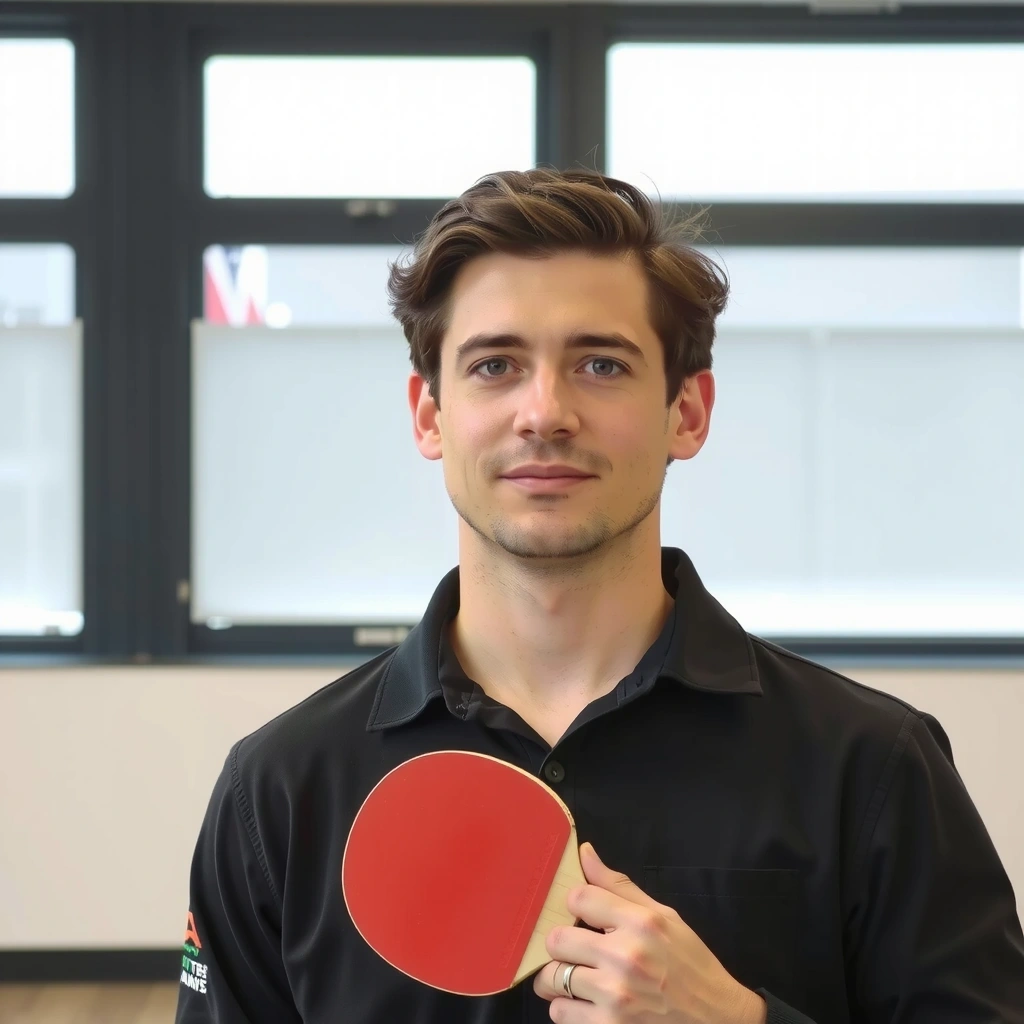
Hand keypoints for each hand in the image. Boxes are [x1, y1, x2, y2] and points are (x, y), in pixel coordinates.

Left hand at [533, 843, 766, 1023]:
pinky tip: (586, 1001)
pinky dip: (566, 1008)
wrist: (715, 1017)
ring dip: (560, 977)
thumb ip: (618, 885)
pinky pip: (560, 1013)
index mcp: (640, 923)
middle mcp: (626, 957)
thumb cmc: (688, 963)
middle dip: (564, 943)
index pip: (579, 898)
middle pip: (557, 939)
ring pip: (552, 978)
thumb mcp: (663, 915)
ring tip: (578, 976)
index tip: (585, 916)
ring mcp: (616, 996)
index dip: (576, 905)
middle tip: (578, 949)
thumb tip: (584, 852)